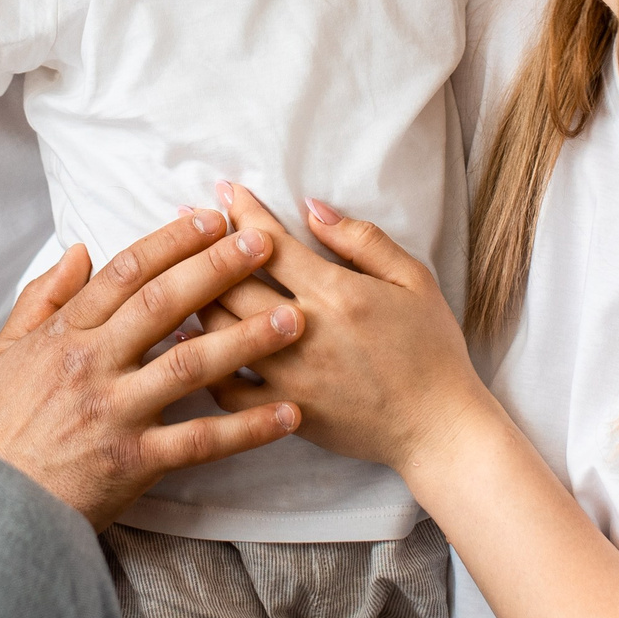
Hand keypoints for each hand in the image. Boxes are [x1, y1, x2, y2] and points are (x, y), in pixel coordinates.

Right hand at [0, 211, 305, 527]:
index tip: (215, 220)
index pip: (127, 273)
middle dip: (218, 270)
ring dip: (246, 339)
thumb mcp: (5, 351)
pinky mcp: (134, 460)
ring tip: (293, 319)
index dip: (174, 241)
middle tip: (265, 244)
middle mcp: (93, 364)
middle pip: (164, 304)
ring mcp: (116, 412)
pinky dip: (247, 428)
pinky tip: (288, 414)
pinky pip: (201, 441)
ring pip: (190, 365)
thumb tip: (79, 249)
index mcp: (66, 334)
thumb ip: (44, 297)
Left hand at [201, 184, 495, 475]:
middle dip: (203, 245)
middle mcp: (304, 332)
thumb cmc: (432, 349)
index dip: (242, 211)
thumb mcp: (413, 280)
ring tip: (180, 275)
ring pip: (219, 330)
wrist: (439, 427)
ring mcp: (289, 376)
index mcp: (336, 293)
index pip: (270, 242)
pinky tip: (191, 339)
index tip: (225, 190)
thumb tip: (312, 207)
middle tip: (184, 222)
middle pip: (231, 282)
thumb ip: (361, 239)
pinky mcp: (283, 412)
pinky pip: (225, 387)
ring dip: (195, 297)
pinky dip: (202, 361)